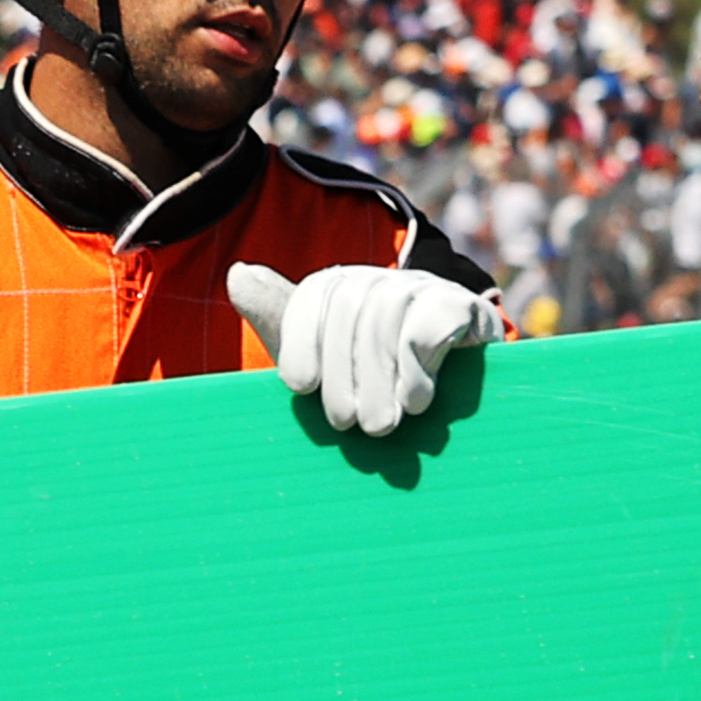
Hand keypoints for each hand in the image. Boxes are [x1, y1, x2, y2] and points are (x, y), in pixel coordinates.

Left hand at [230, 261, 499, 437]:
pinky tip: (416, 402)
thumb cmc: (366, 376)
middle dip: (343, 372)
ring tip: (379, 426)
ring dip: (380, 378)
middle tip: (344, 424)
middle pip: (350, 308)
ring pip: (388, 318)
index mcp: (339, 286)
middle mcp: (380, 278)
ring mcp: (425, 287)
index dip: (302, 340)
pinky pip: (432, 325)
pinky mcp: (463, 306)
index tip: (298, 387)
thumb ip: (276, 315)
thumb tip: (237, 274)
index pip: (313, 296)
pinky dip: (420, 368)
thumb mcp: (315, 353)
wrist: (450, 387)